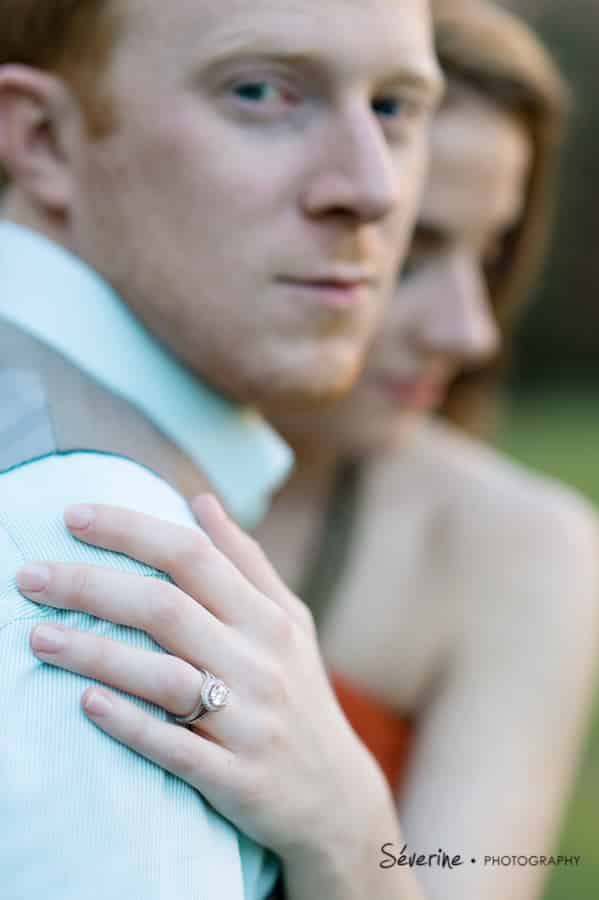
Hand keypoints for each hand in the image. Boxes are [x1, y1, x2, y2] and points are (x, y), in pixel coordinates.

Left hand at [17, 496, 384, 860]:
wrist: (335, 796)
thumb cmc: (301, 693)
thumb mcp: (289, 621)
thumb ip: (246, 560)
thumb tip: (200, 501)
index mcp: (269, 618)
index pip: (192, 556)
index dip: (131, 530)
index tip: (73, 515)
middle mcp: (260, 662)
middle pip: (166, 609)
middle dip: (91, 586)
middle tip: (29, 576)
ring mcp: (249, 721)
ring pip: (162, 677)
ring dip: (95, 653)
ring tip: (38, 637)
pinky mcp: (235, 778)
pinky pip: (174, 746)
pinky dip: (130, 722)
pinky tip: (85, 702)